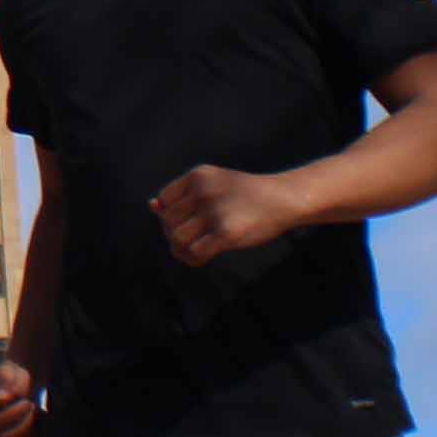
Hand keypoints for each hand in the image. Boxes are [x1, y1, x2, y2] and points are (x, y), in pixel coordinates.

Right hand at [0, 363, 42, 436]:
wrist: (27, 388)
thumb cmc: (16, 378)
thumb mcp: (11, 372)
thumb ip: (5, 381)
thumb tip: (0, 400)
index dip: (10, 416)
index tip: (29, 402)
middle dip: (24, 426)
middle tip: (36, 408)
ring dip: (31, 435)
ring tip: (38, 416)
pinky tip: (40, 427)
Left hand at [149, 166, 302, 265]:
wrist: (283, 198)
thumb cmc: (245, 195)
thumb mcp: (213, 185)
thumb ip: (184, 196)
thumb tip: (152, 206)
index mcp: (198, 176)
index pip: (164, 200)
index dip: (170, 216)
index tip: (188, 222)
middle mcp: (204, 192)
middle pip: (168, 222)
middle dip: (175, 234)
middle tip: (193, 240)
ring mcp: (215, 212)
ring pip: (177, 239)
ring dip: (181, 251)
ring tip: (194, 251)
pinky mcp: (226, 233)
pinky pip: (194, 253)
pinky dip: (193, 260)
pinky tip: (202, 258)